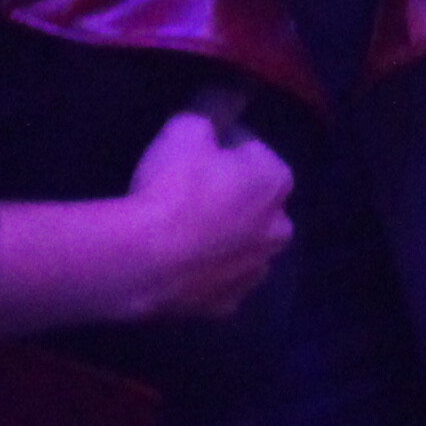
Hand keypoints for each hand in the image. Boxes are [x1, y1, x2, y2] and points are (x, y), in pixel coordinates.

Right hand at [120, 103, 294, 320]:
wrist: (145, 260)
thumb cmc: (172, 188)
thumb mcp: (183, 130)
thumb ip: (206, 121)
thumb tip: (211, 126)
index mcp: (276, 180)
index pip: (253, 151)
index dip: (224, 149)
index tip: (195, 153)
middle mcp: (280, 227)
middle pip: (257, 204)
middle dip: (233, 197)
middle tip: (189, 194)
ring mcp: (256, 271)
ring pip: (244, 245)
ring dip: (224, 237)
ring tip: (181, 233)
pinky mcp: (228, 304)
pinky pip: (220, 279)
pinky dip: (205, 271)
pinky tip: (178, 264)